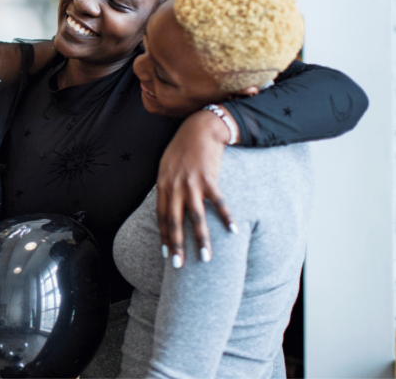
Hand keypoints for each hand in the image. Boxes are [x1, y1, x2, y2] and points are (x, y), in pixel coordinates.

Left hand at [156, 109, 237, 268]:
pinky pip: (218, 202)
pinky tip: (233, 231)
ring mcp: (192, 183)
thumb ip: (166, 187)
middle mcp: (174, 186)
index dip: (163, 237)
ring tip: (206, 257)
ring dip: (201, 239)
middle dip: (176, 246)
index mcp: (163, 185)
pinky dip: (226, 217)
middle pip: (175, 222)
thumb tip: (166, 205)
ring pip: (196, 217)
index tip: (166, 255)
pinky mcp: (209, 178)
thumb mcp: (166, 167)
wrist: (199, 128)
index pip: (161, 217)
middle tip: (179, 266)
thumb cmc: (183, 148)